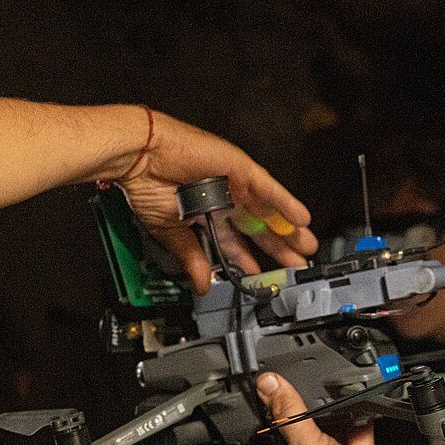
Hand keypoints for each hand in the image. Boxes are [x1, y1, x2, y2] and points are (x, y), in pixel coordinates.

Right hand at [118, 110, 317, 293]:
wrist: (139, 158)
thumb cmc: (147, 185)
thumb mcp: (172, 232)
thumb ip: (192, 258)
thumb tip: (201, 286)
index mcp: (206, 213)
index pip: (233, 241)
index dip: (248, 260)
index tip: (261, 277)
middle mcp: (223, 197)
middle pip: (257, 227)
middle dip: (277, 247)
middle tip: (296, 265)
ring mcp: (232, 183)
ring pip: (268, 209)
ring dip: (288, 229)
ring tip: (306, 248)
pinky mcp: (239, 168)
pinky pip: (269, 189)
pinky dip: (285, 204)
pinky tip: (301, 220)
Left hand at [246, 372, 382, 444]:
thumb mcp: (302, 443)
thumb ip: (286, 412)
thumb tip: (267, 385)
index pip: (255, 440)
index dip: (255, 420)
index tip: (259, 398)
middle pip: (293, 434)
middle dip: (297, 413)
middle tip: (297, 388)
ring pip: (325, 434)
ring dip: (329, 416)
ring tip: (328, 393)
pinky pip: (355, 437)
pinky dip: (358, 423)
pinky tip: (359, 407)